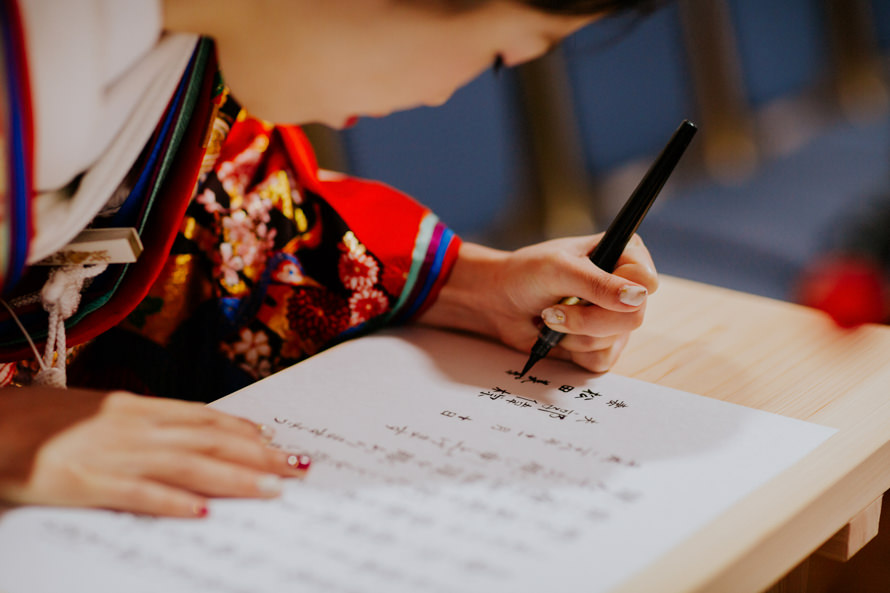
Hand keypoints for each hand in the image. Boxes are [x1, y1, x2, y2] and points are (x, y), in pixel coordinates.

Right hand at [0, 386, 310, 516]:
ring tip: (272, 489)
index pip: (202, 417)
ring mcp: (105, 452)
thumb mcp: (92, 412)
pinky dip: (170, 502)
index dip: (244, 429)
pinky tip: (201, 512)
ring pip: (185, 464)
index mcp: (132, 406)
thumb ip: (136, 422)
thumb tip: (179, 434)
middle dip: (257, 455)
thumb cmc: (35, 420)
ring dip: (234, 477)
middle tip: (297, 468)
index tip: (275, 441)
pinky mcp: (77, 481)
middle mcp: (129, 424)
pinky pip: (133, 493)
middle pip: (207, 440)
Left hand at [418, 234, 657, 371]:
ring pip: (614, 341)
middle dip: (589, 319)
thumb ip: (598, 283)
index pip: (647, 280)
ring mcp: (614, 318)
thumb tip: (638, 296)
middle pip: (633, 317)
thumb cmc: (526, 274)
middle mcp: (624, 287)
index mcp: (623, 254)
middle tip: (557, 310)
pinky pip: (601, 360)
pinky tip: (557, 335)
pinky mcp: (600, 344)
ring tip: (550, 317)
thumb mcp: (559, 270)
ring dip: (575, 334)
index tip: (591, 291)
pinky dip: (574, 351)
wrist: (498, 302)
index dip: (625, 292)